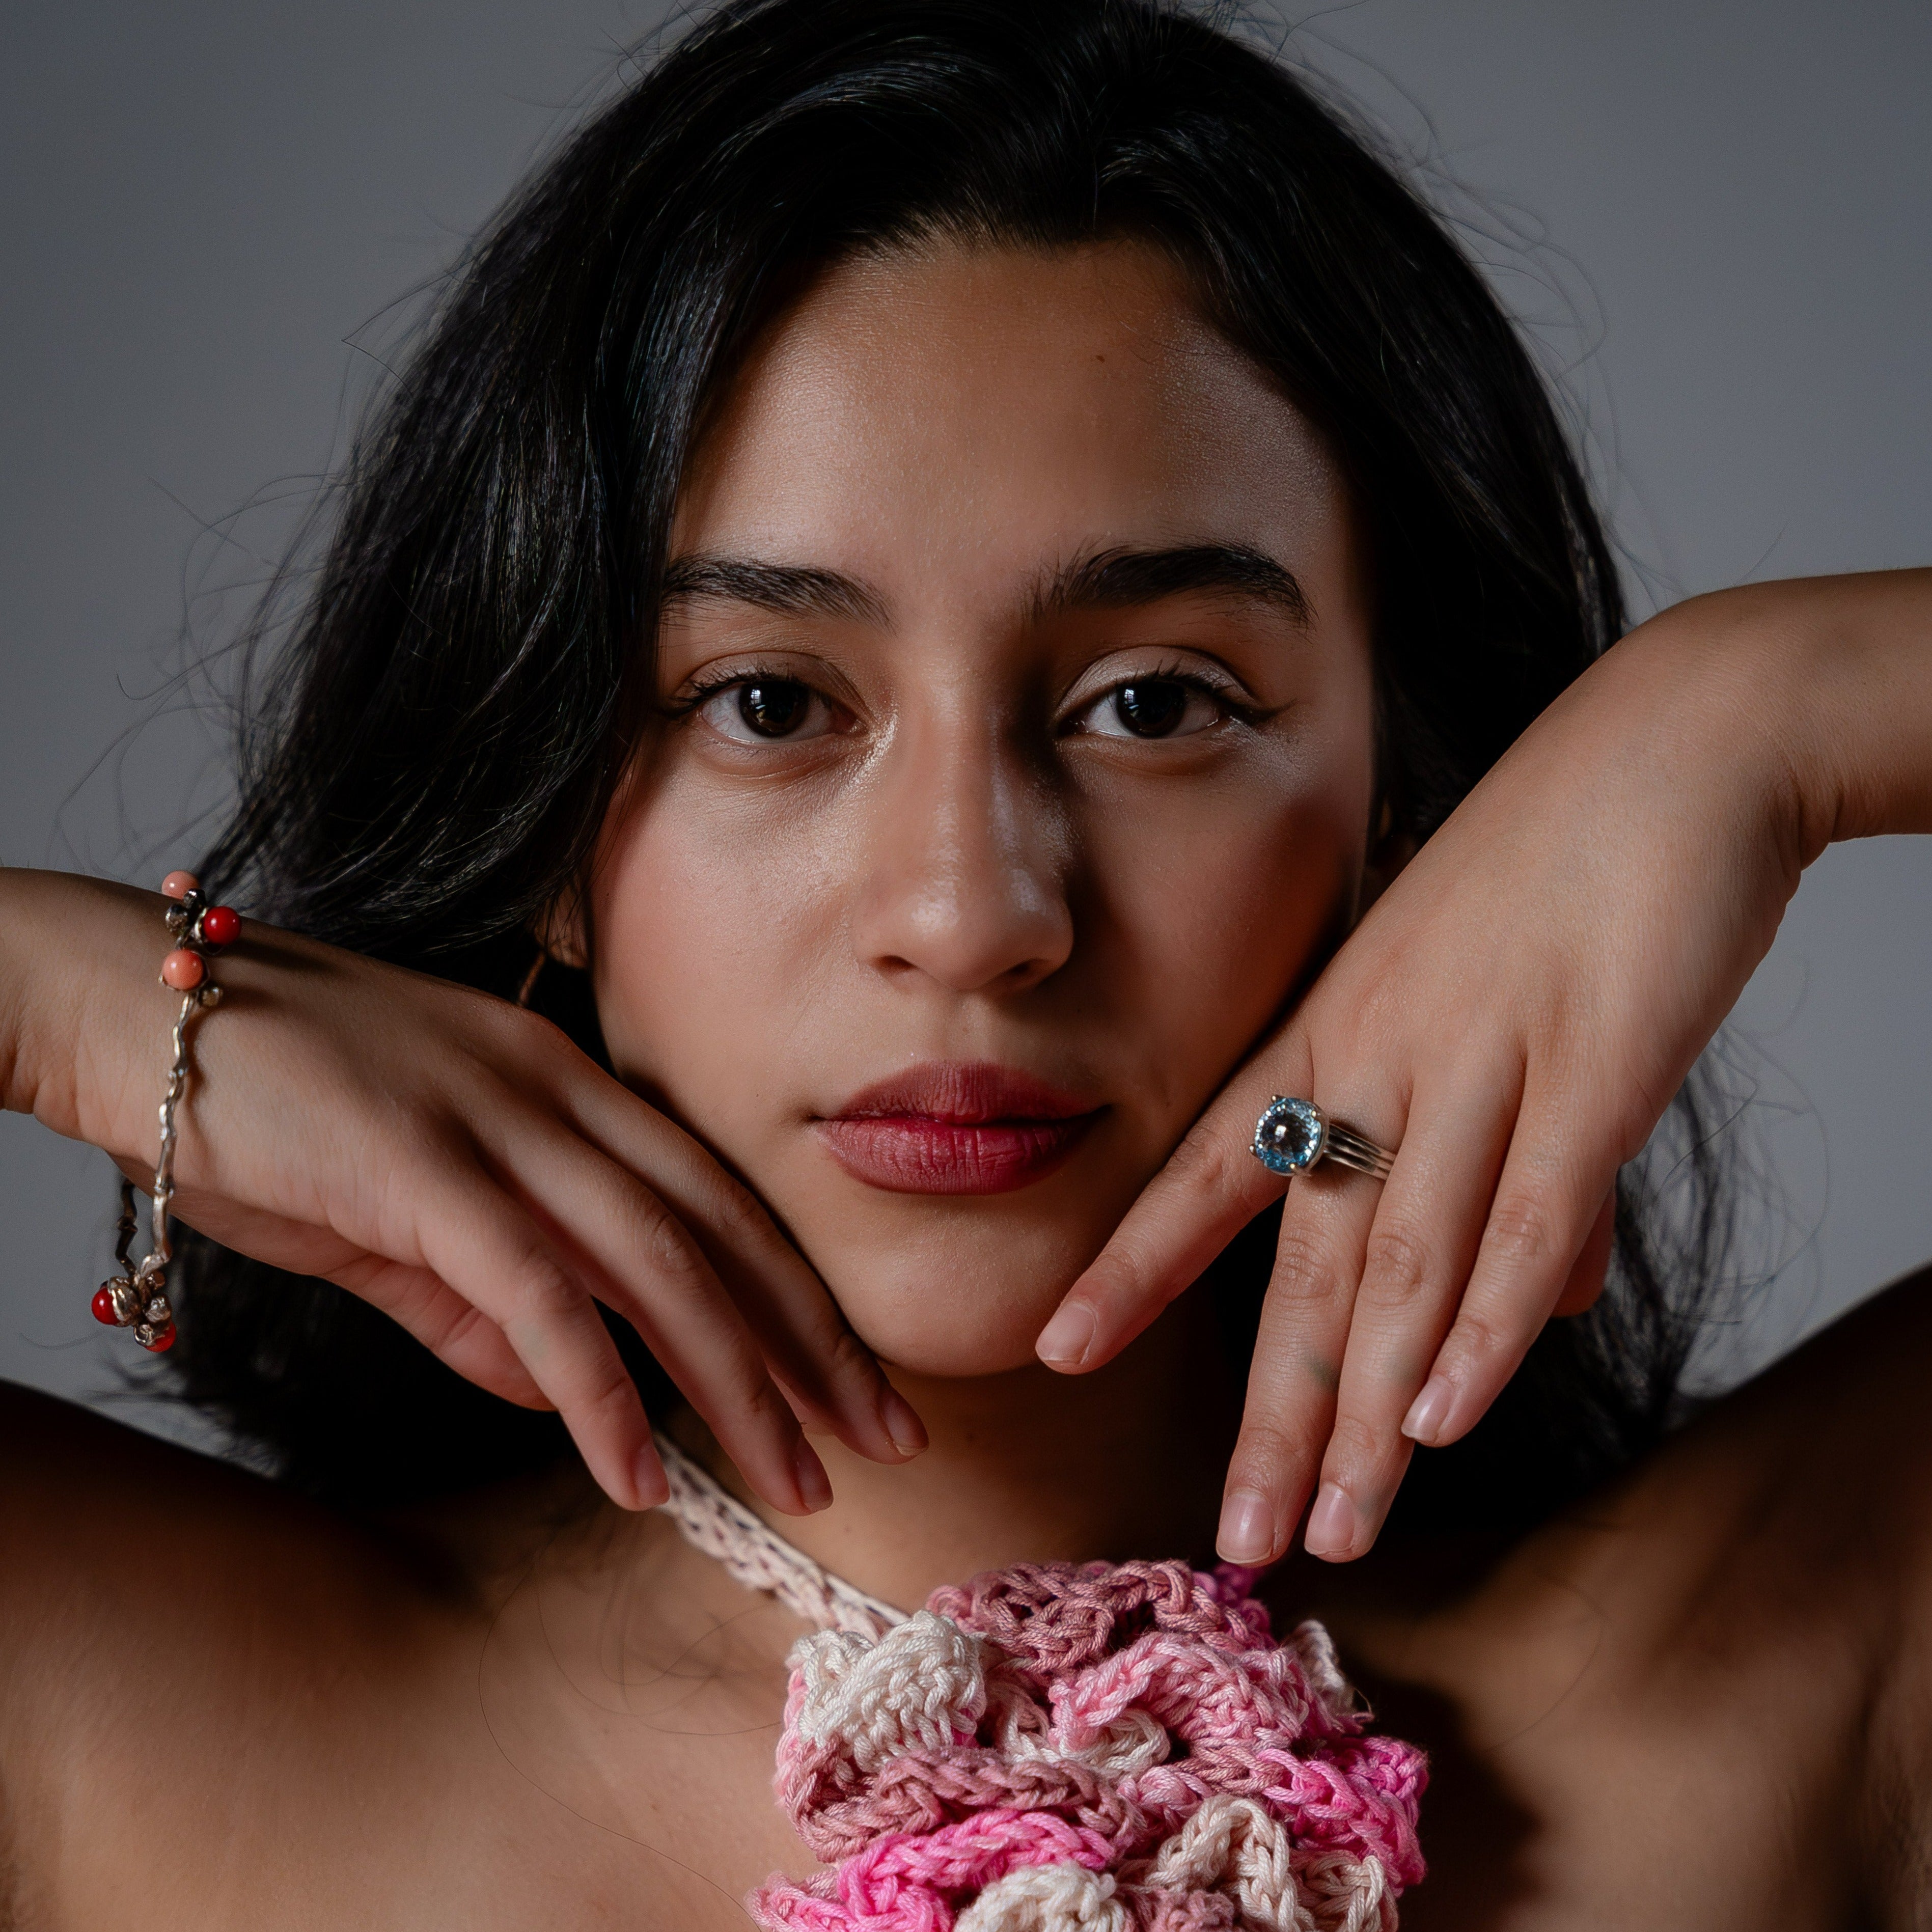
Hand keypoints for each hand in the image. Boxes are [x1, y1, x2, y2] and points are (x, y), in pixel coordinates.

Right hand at [3, 870, 923, 1514]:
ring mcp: (496, 1127)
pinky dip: (599, 1394)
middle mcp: (557, 1096)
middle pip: (722, 1235)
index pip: (719, 1202)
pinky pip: (540, 1297)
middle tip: (889, 1441)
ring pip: (660, 1267)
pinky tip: (640, 1474)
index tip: (862, 1382)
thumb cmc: (268, 1101)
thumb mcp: (399, 1212)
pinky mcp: (423, 1173)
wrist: (135, 1007)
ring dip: (740, 1384)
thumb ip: (478, 1303)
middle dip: (815, 1348)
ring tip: (800, 1479)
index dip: (802, 1296)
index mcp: (566, 1088)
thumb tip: (554, 1394)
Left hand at [1034, 577, 1917, 1564]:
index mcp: (1336, 1030)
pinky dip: (1488, 1322)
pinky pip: (1530, 1215)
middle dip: (1272, 1412)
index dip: (1134, 1264)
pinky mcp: (1596, 1061)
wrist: (1675, 741)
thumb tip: (1542, 1305)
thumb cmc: (1567, 870)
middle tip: (1236, 1536)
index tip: (1059, 1346)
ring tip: (1336, 1528)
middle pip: (1309, 1264)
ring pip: (1404, 1265)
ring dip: (1368, 1413)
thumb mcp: (1489, 1004)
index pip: (1209, 1168)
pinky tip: (1447, 1417)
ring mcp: (1483, 1057)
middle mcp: (1382, 1054)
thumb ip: (1504, 1161)